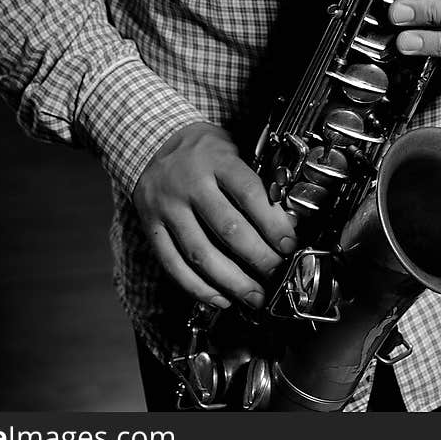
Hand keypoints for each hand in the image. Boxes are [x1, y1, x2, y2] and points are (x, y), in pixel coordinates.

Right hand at [133, 122, 297, 310]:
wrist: (154, 142)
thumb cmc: (203, 150)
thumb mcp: (231, 148)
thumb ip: (254, 180)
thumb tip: (286, 222)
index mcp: (215, 160)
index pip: (248, 192)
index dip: (272, 222)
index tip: (288, 243)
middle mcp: (189, 183)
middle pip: (227, 228)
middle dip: (258, 257)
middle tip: (275, 272)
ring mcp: (167, 207)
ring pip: (200, 253)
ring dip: (231, 281)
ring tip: (253, 296)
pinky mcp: (152, 227)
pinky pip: (173, 265)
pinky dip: (197, 288)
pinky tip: (219, 297)